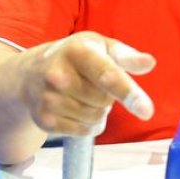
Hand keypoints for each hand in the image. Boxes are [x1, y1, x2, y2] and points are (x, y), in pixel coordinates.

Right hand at [19, 32, 155, 136]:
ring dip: (99, 110)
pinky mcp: (45, 121)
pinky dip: (89, 124)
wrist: (30, 74)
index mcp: (77, 51)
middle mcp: (58, 75)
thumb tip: (149, 63)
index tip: (147, 111)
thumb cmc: (75, 57)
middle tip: (93, 82)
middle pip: (106, 100)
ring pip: (97, 118)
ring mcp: (49, 100)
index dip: (129, 93)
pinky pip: (85, 131)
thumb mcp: (100, 46)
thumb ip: (127, 56)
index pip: (108, 76)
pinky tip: (76, 108)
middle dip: (108, 95)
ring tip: (83, 94)